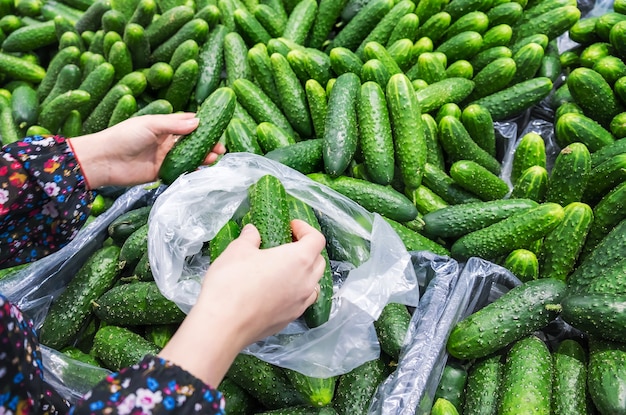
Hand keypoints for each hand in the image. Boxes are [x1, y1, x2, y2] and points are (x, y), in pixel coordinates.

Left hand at [67, 113, 225, 188]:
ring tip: (216, 158)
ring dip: (203, 156)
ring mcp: (164, 157)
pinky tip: (204, 169)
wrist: (105, 161)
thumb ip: (174, 124)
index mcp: (162, 126)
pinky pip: (181, 170)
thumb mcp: (150, 124)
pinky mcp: (161, 172)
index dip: (202, 124)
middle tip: (221, 147)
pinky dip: (193, 169)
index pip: (186, 123)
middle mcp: (165, 141)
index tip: (217, 125)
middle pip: (192, 141)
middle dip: (207, 143)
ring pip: (189, 156)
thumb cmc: (124, 136)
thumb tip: (198, 121)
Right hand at [158, 219, 326, 386]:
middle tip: (287, 244)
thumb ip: (249, 238)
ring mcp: (300, 304)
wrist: (224, 324)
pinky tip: (277, 290)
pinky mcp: (290, 319)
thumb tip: (252, 231)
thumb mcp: (238, 250)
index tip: (290, 226)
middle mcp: (306, 282)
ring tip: (284, 269)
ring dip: (305, 273)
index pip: (317, 239)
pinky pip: (301, 301)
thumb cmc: (232, 282)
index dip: (306, 229)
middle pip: (319, 261)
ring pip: (313, 284)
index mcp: (299, 260)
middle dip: (307, 250)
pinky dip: (296, 292)